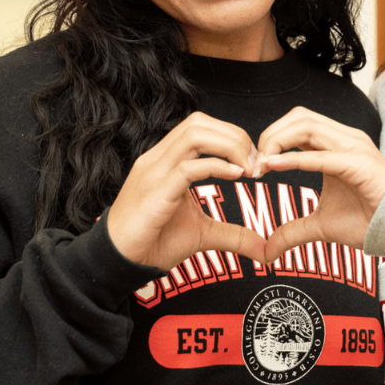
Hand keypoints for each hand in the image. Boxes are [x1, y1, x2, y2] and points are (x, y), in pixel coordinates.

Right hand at [107, 112, 265, 270]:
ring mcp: (154, 172)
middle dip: (234, 136)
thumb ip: (233, 235)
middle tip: (256, 164)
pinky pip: (187, 167)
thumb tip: (264, 250)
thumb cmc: (154, 241)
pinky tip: (236, 176)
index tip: (254, 162)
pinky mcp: (155, 192)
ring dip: (229, 146)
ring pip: (193, 135)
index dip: (232, 136)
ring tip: (249, 169)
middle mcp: (158, 159)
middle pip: (199, 123)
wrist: (120, 261)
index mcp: (167, 160)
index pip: (200, 126)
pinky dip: (217, 166)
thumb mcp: (202, 234)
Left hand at [258, 107, 384, 262]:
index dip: (272, 139)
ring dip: (277, 142)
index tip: (256, 166)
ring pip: (307, 126)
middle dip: (270, 135)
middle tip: (255, 163)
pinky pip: (322, 155)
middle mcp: (344, 139)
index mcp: (335, 146)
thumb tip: (268, 251)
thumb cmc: (367, 221)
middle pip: (299, 117)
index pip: (297, 124)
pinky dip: (295, 159)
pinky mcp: (360, 163)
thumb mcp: (319, 226)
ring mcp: (354, 147)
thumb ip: (293, 232)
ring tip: (262, 165)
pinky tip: (274, 166)